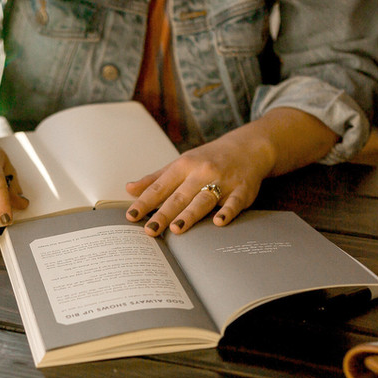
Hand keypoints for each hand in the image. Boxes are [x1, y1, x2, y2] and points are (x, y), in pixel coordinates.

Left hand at [124, 107, 339, 235]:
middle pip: (179, 196)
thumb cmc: (209, 159)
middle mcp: (201, 172)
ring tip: (176, 229)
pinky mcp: (242, 190)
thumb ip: (156, 179)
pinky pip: (234, 202)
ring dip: (190, 214)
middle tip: (149, 230)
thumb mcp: (181, 163)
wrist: (248, 148)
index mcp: (183, 166)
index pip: (160, 187)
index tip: (131, 216)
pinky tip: (219, 222)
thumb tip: (129, 189)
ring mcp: (222, 181)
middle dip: (163, 213)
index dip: (145, 202)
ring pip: (203, 199)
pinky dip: (227, 211)